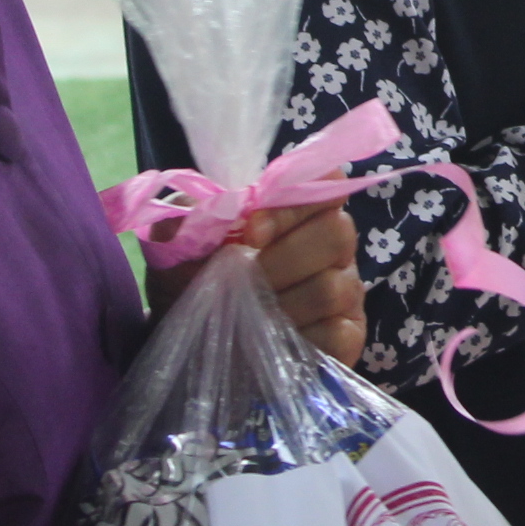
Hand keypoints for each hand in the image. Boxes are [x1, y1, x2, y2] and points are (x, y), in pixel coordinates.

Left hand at [150, 200, 368, 365]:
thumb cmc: (190, 281)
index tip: (251, 228)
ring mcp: (345, 291)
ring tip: (247, 316)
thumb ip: (189, 218)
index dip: (294, 202)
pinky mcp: (348, 337)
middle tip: (243, 277)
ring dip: (282, 305)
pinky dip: (298, 339)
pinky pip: (338, 334)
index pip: (326, 181)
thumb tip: (206, 211)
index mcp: (299, 211)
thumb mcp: (176, 246)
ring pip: (333, 288)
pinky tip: (271, 344)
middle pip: (337, 233)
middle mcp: (332, 246)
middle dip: (283, 258)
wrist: (187, 342)